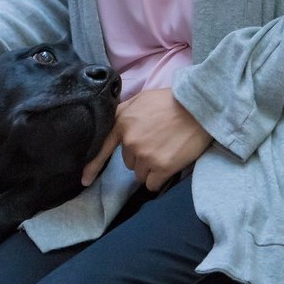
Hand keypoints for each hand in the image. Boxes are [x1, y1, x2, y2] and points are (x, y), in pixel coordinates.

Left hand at [81, 88, 210, 191]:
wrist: (198, 107)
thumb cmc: (171, 100)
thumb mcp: (142, 98)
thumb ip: (124, 110)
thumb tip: (113, 121)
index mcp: (123, 122)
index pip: (102, 148)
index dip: (92, 166)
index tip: (85, 180)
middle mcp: (131, 141)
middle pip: (128, 162)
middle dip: (140, 156)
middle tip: (157, 142)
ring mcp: (146, 156)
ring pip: (140, 174)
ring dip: (150, 168)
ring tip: (165, 151)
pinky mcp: (162, 168)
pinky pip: (152, 184)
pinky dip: (159, 178)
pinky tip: (169, 163)